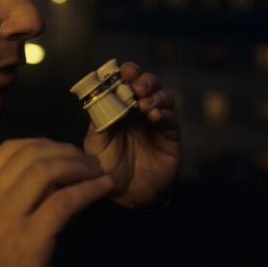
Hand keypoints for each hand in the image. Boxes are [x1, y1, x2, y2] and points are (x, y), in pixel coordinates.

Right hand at [0, 139, 113, 266]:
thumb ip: (4, 194)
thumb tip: (45, 169)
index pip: (10, 149)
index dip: (44, 143)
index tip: (64, 152)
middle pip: (33, 155)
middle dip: (67, 152)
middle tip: (88, 162)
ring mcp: (8, 218)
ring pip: (49, 171)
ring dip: (80, 167)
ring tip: (97, 173)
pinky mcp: (32, 238)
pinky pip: (66, 201)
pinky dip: (89, 190)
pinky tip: (102, 189)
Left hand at [83, 62, 180, 208]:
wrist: (128, 195)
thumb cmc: (108, 167)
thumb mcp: (96, 145)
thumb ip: (98, 123)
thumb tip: (98, 100)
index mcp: (121, 106)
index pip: (126, 81)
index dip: (127, 72)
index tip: (123, 71)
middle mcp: (140, 109)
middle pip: (149, 83)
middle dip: (144, 80)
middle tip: (136, 86)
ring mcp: (157, 121)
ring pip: (163, 96)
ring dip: (155, 95)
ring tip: (144, 104)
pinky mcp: (171, 135)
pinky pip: (172, 118)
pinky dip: (164, 113)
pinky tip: (154, 116)